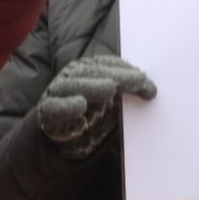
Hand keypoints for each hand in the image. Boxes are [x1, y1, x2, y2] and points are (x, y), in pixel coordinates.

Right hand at [36, 54, 155, 158]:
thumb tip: (151, 91)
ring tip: (111, 89)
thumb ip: (125, 95)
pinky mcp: (46, 109)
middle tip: (139, 82)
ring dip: (93, 86)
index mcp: (88, 69)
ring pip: (73, 85)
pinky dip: (66, 105)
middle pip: (94, 71)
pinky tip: (80, 106)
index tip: (148, 82)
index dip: (128, 70)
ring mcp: (57, 91)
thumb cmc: (91, 114)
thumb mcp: (111, 103)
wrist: (61, 134)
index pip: (109, 65)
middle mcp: (72, 75)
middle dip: (118, 76)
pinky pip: (55, 106)